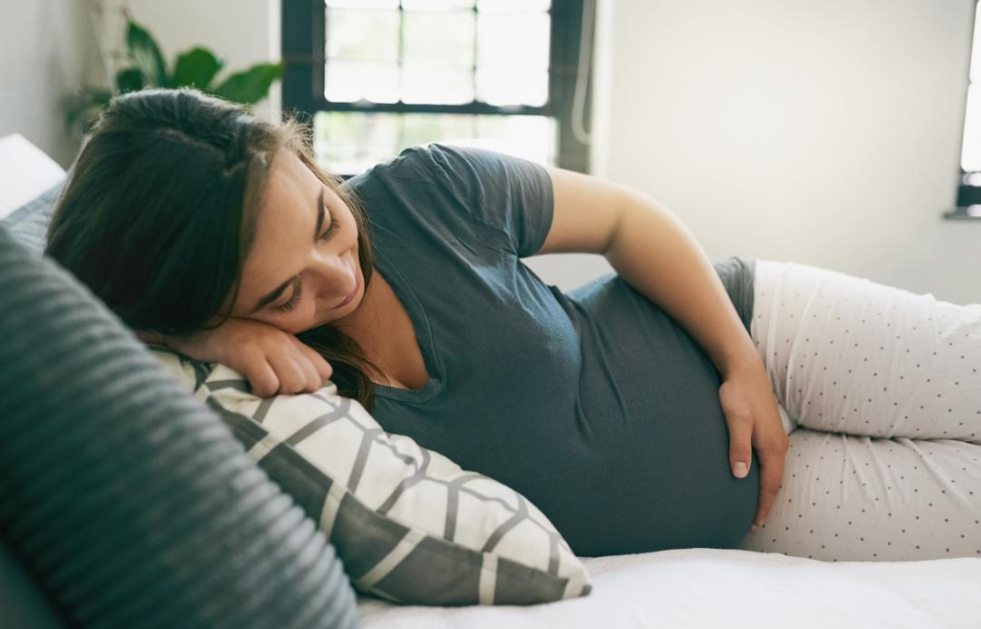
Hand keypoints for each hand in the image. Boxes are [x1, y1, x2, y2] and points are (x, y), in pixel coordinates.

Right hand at [143, 318, 332, 397]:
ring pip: (294, 384)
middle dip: (294, 394)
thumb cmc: (230, 339)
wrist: (194, 321)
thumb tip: (304, 389)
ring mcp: (266, 345)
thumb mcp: (265, 345)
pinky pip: (268, 384)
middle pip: (311, 382)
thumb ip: (286, 360)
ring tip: (259, 387)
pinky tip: (248, 387)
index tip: (287, 390)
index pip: (323, 372)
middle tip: (272, 390)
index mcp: (291, 341)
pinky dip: (259, 392)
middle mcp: (283, 342)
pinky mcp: (245, 352)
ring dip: (277, 394)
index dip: (309, 388)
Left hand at [718, 361, 788, 529]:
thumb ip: (738, 446)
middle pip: (776, 481)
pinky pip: (773, 461)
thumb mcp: (735, 419)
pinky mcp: (772, 431)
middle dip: (767, 502)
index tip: (755, 524)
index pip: (770, 485)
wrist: (745, 369)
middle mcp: (780, 445)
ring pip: (775, 471)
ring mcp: (778, 438)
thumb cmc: (737, 393)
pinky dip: (768, 475)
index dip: (763, 505)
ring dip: (768, 489)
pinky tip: (757, 477)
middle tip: (755, 522)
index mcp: (772, 446)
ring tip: (757, 504)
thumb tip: (740, 475)